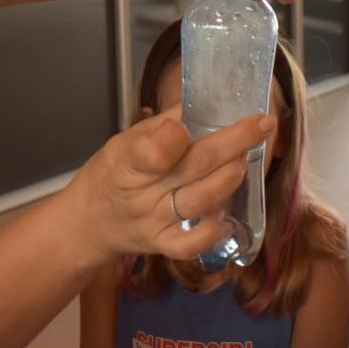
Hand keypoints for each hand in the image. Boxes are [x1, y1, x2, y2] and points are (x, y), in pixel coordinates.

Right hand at [61, 106, 274, 266]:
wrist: (85, 223)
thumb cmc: (108, 175)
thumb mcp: (122, 141)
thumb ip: (160, 126)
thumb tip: (201, 102)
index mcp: (127, 160)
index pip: (157, 149)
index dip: (180, 134)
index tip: (199, 117)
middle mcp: (142, 192)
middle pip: (195, 165)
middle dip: (235, 141)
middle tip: (262, 124)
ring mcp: (153, 221)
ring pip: (200, 201)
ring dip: (229, 179)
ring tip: (243, 162)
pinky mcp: (161, 245)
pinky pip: (191, 244)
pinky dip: (211, 230)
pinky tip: (222, 212)